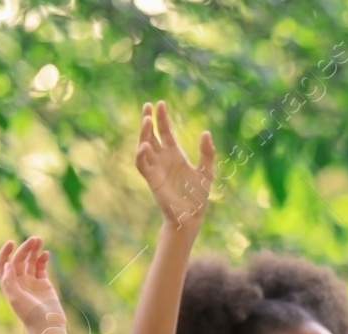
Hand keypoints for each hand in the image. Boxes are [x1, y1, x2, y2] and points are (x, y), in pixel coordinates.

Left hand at [0, 237, 71, 333]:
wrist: (47, 325)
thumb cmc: (30, 314)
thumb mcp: (15, 298)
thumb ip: (9, 280)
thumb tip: (8, 263)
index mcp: (9, 284)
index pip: (3, 264)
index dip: (5, 252)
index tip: (11, 243)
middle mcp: (19, 281)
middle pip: (19, 259)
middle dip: (25, 248)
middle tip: (34, 239)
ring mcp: (31, 282)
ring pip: (30, 261)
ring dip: (34, 250)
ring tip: (39, 240)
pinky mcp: (43, 283)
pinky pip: (41, 267)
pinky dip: (42, 259)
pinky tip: (45, 254)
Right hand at [135, 101, 215, 228]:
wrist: (191, 216)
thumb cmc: (198, 196)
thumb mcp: (206, 171)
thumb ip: (207, 153)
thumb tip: (206, 132)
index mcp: (175, 154)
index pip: (165, 132)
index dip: (162, 118)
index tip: (160, 103)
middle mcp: (163, 159)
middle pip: (152, 134)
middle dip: (149, 120)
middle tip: (148, 105)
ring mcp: (156, 168)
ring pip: (144, 146)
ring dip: (144, 133)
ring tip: (147, 120)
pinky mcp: (152, 179)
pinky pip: (142, 164)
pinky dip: (141, 155)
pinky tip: (144, 145)